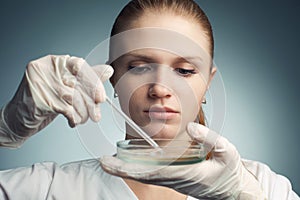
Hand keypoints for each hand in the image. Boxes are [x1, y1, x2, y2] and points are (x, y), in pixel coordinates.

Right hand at [4, 55, 112, 137]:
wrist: (18, 118)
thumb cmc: (45, 100)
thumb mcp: (67, 87)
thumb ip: (87, 78)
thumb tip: (108, 71)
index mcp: (55, 62)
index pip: (80, 65)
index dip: (94, 81)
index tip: (101, 96)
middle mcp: (46, 69)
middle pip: (78, 82)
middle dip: (91, 102)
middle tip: (96, 113)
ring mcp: (41, 83)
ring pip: (73, 97)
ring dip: (83, 112)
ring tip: (84, 118)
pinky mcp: (39, 99)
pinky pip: (66, 109)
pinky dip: (73, 118)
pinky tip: (73, 121)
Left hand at [100, 122, 265, 199]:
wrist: (234, 191)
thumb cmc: (230, 172)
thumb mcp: (227, 152)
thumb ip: (210, 137)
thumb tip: (191, 126)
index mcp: (186, 174)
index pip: (152, 172)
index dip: (129, 168)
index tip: (111, 163)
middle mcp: (176, 180)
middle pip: (143, 175)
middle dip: (121, 170)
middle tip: (102, 162)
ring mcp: (174, 181)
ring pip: (146, 176)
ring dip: (127, 170)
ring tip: (110, 162)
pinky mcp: (176, 179)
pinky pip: (153, 175)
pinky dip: (139, 170)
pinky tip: (131, 164)